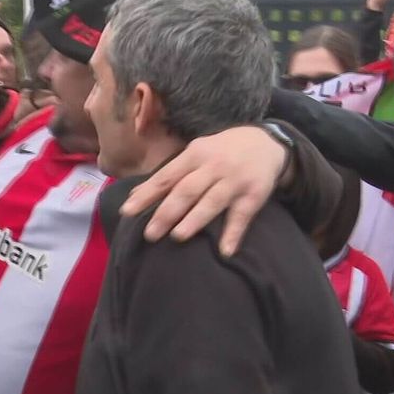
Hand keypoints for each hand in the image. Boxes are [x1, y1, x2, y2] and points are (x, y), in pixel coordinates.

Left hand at [120, 126, 287, 256]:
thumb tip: (135, 195)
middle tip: (150, 234)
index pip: (166, 177)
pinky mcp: (254, 195)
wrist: (265, 142)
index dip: (146, 194)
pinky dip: (233, 234)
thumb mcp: (194, 154)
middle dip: (166, 212)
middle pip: (186, 190)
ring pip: (212, 202)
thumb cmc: (220, 152)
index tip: (127, 211)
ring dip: (195, 220)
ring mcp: (234, 181)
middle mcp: (213, 166)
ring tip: (178, 237)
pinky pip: (242, 216)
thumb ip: (168, 175)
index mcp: (194, 155)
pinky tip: (224, 252)